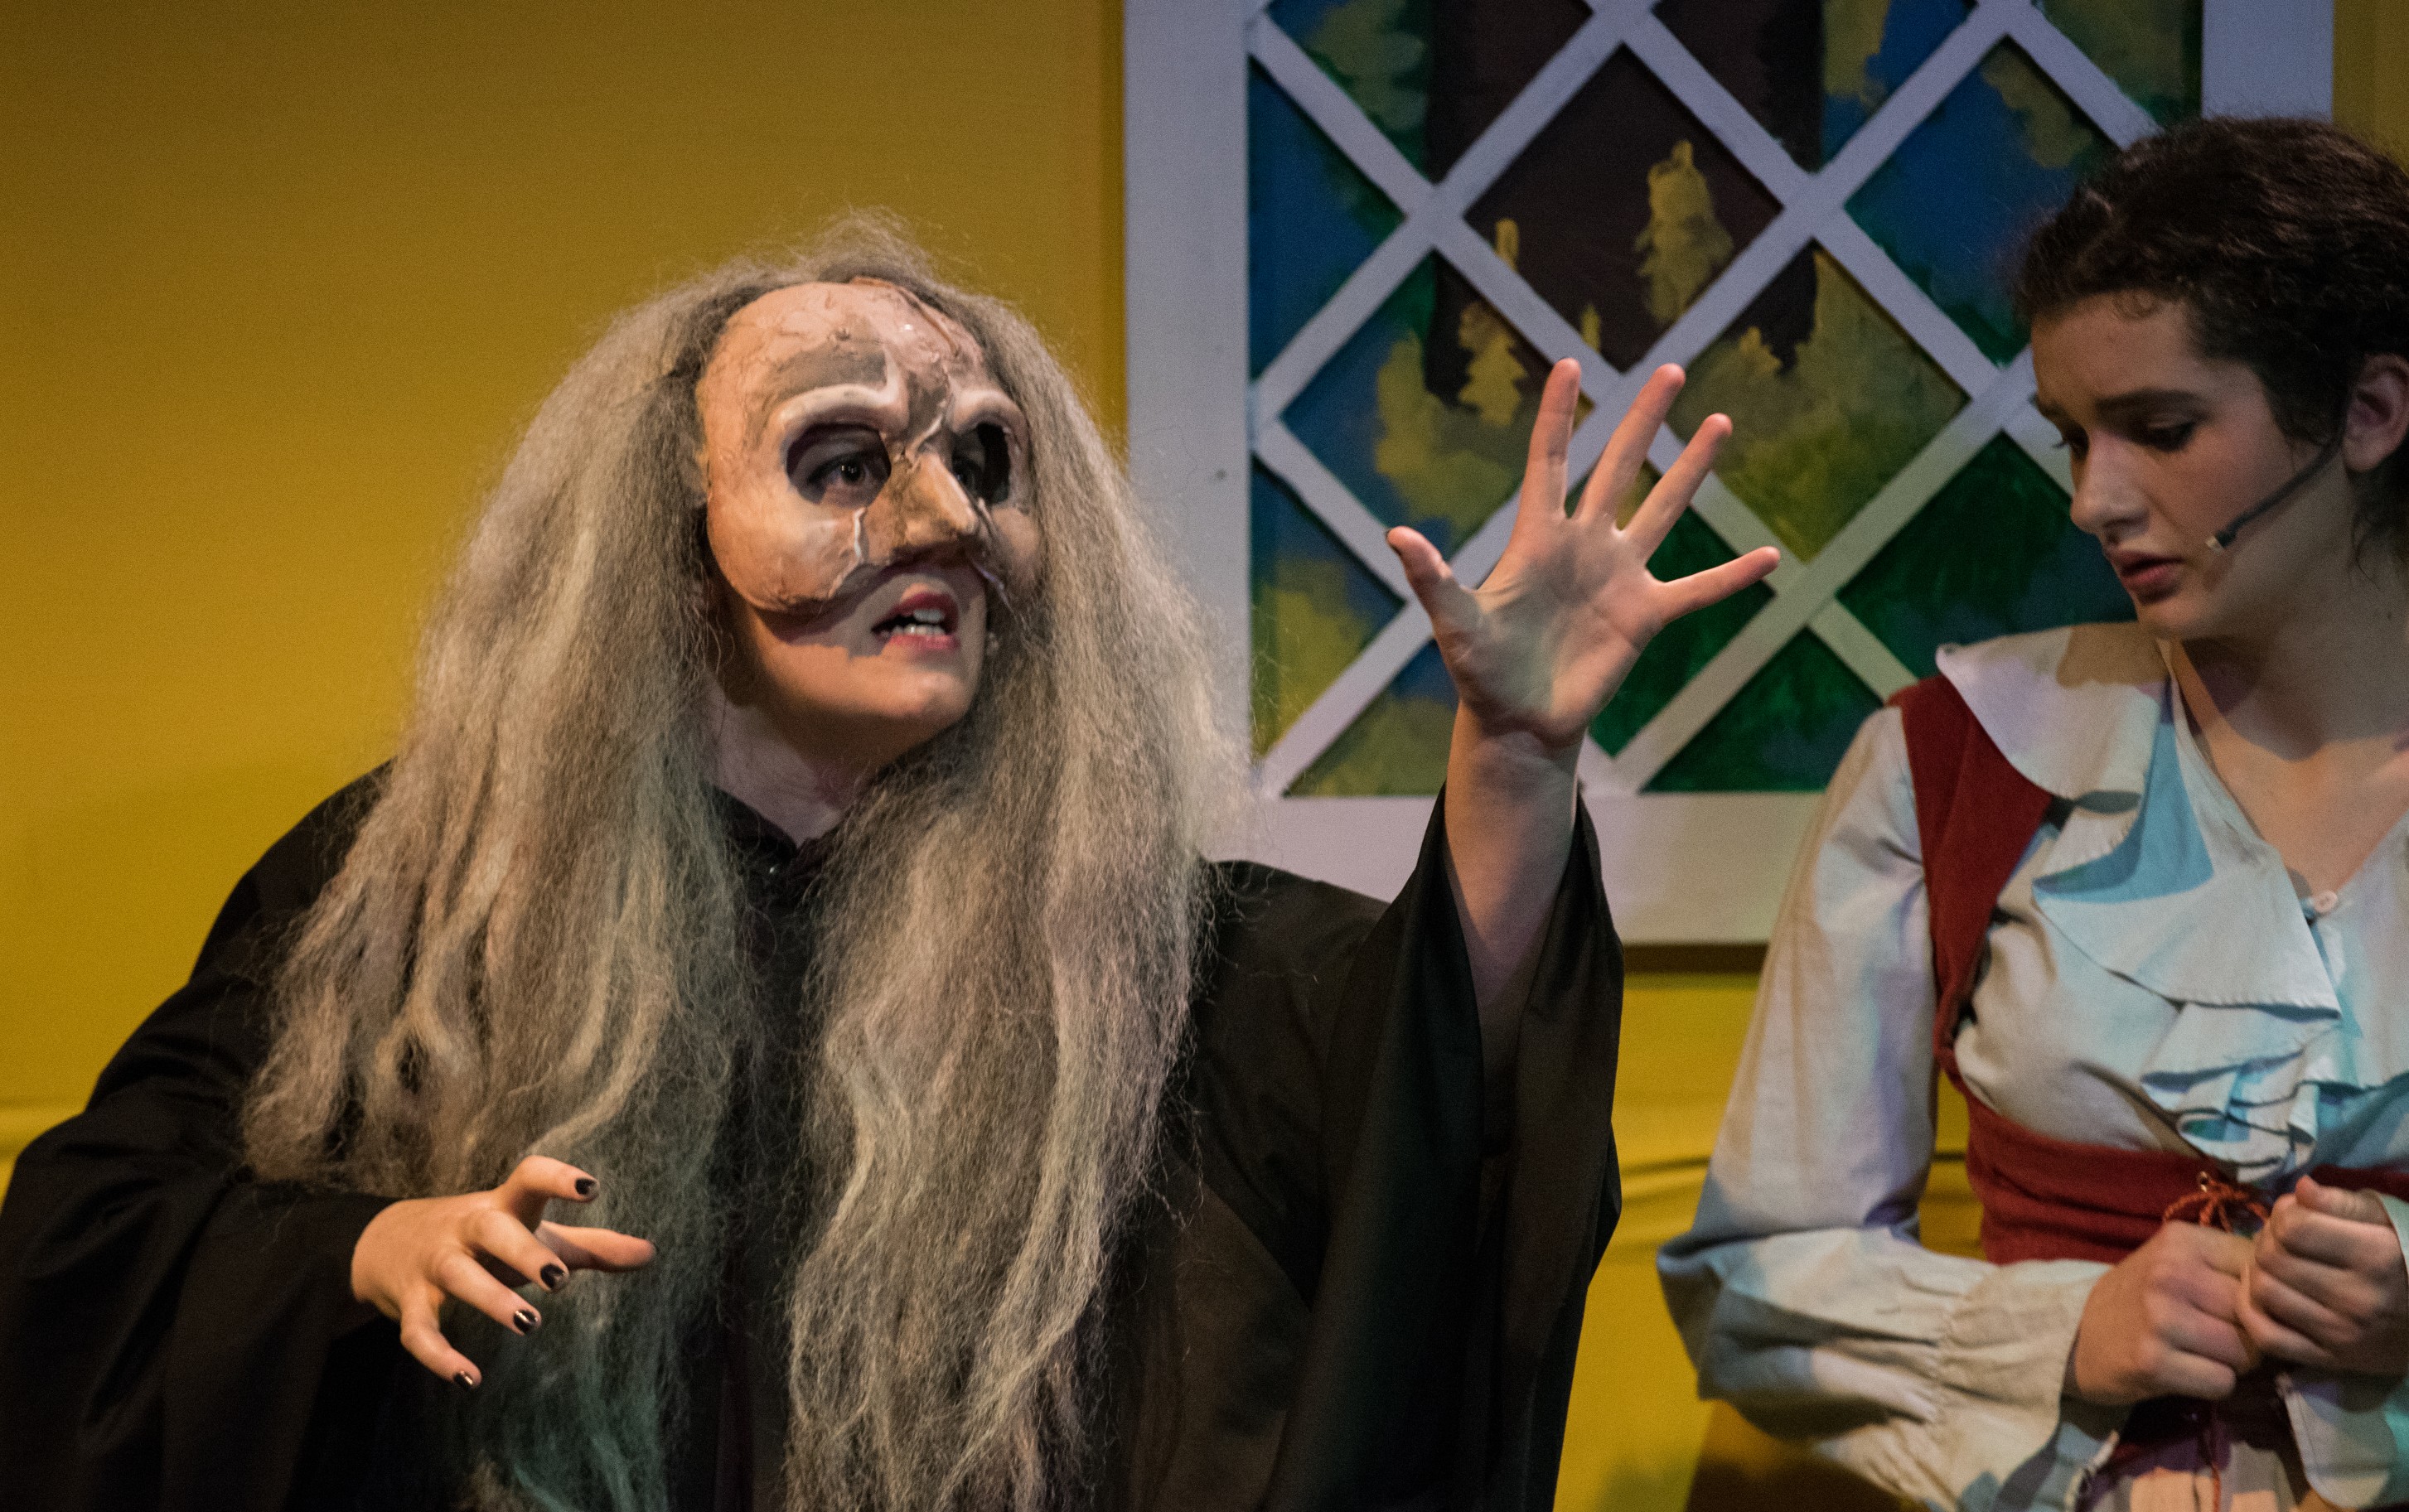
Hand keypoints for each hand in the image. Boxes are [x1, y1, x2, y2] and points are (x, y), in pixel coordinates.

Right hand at [350, 1155, 656, 1386]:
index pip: (529, 1178)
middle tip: (559, 1279)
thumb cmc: (488, 1240)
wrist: (389, 1242)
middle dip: (523, 1251)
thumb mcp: (536, 1234)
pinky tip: (471, 1379)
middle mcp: (467, 1229)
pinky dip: (440, 1356)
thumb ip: (593, 1246)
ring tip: (529, 1323)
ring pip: (457, 1276)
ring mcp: (435, 1263)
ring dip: (490, 1299)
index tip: (591, 1188)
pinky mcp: (410, 1302)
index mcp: (504, 1207)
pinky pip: (419, 1330)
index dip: (558, 1178)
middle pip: (492, 1229)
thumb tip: (651, 1253)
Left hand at [1385, 360, 1779, 751]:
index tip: (1570, 365)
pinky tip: (1769, 557)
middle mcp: (1584, 545)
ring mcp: (1619, 577)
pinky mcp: (1644, 615)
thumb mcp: (1453, 622)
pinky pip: (1697, 590)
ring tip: (1720, 422)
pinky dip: (1731, 577)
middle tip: (1670, 370)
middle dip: (1643, 420)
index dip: (1559, 416)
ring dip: (1692, 469)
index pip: (1551, 461)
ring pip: (1664, 509)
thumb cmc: (1480, 670)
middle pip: (1618, 467)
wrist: (1518, 720)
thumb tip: (1396, 536)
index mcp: (1537, 538)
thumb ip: (1432, 578)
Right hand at [2067, 1221, 2259, 1403]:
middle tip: (2222, 1335)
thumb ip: (2229, 1262)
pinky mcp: (2153, 1361)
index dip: (2264, 1294)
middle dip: (2251, 1333)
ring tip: (2204, 1353)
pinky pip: (2222, 1382)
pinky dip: (2213, 1383)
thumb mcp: (2176, 1260)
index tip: (2242, 1304)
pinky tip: (2187, 1371)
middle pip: (2258, 1315)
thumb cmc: (2139, 1297)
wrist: (2075, 1333)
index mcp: (2182, 1240)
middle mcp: (2171, 1273)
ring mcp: (2161, 1318)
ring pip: (2246, 1352)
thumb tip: (2297, 1275)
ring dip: (2234, 1362)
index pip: (2262, 1268)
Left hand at [2236, 1175, 2408, 1375]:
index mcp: (2377, 1256)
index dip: (2283, 1213)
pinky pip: (2266, 1336)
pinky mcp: (2328, 1360)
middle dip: (2266, 1239)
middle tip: (2279, 1239)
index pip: (2294, 1227)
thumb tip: (2301, 1188)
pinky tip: (2259, 1292)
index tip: (2294, 1215)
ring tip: (2273, 1263)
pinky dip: (2249, 1310)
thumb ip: (2342, 1202)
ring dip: (2256, 1270)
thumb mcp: (2385, 1222)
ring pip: (2263, 1292)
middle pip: (2272, 1257)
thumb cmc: (2402, 1262)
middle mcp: (2360, 1298)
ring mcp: (2342, 1334)